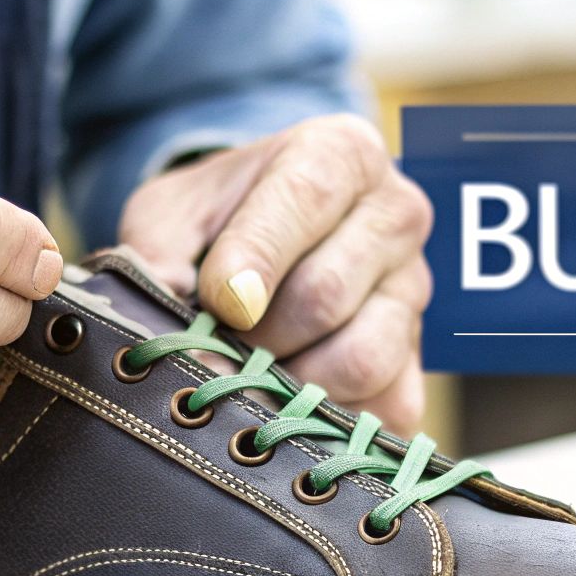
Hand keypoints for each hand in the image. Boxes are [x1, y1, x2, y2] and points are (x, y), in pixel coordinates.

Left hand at [118, 114, 432, 434]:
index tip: (220, 302)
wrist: (262, 252)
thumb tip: (163, 311)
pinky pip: (381, 407)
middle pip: (326, 293)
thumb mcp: (173, 214)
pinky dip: (325, 421)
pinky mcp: (418, 363)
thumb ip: (158, 251)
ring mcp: (414, 292)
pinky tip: (288, 400)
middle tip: (215, 344)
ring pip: (361, 359)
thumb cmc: (218, 224)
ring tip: (250, 370)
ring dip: (289, 382)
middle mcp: (396, 215)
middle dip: (256, 334)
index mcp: (341, 154)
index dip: (256, 259)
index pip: (306, 199)